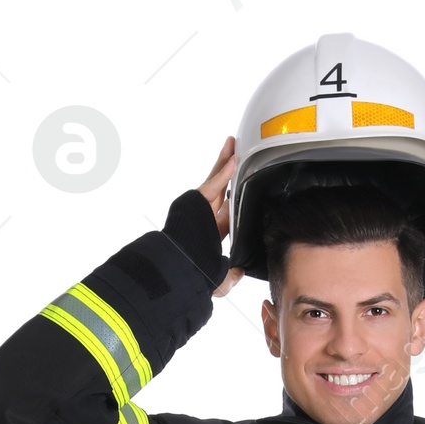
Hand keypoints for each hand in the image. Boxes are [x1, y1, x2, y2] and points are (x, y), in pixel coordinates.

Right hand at [198, 136, 243, 295]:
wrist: (182, 269)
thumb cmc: (195, 274)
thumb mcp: (220, 278)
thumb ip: (231, 276)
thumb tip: (240, 271)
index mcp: (212, 231)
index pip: (226, 209)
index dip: (233, 195)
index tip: (242, 184)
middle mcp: (206, 216)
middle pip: (220, 187)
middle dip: (228, 170)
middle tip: (237, 154)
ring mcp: (200, 206)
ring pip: (215, 179)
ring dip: (225, 162)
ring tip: (234, 145)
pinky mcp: (196, 201)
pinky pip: (213, 184)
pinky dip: (224, 172)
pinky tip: (234, 160)